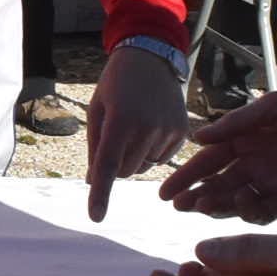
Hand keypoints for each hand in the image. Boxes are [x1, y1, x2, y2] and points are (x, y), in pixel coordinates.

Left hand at [85, 42, 189, 221]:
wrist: (151, 58)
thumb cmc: (115, 84)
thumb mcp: (97, 110)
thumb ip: (95, 146)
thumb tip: (94, 181)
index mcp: (121, 121)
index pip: (108, 165)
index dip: (101, 193)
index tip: (96, 217)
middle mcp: (147, 128)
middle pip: (126, 171)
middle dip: (117, 162)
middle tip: (117, 133)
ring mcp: (168, 131)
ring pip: (143, 166)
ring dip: (134, 155)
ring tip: (136, 123)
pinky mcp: (182, 133)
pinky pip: (160, 159)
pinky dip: (151, 150)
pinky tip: (151, 126)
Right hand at [160, 87, 276, 221]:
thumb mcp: (262, 110)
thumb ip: (230, 126)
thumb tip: (197, 138)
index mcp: (241, 142)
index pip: (206, 164)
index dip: (185, 178)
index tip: (164, 194)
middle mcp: (251, 165)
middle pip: (217, 186)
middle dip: (197, 197)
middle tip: (180, 206)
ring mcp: (270, 182)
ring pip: (236, 201)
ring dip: (218, 205)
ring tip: (203, 204)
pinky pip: (266, 210)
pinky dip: (251, 211)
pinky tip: (241, 203)